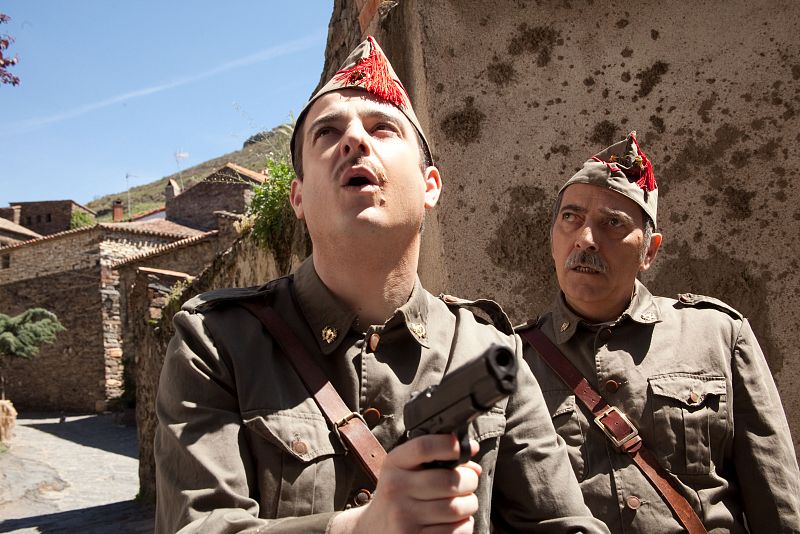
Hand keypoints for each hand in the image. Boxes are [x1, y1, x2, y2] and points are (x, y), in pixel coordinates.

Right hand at [330, 434, 480, 533]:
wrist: (373, 528)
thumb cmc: (398, 494)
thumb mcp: (404, 469)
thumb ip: (435, 458)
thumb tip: (473, 460)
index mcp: (394, 464)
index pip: (424, 448)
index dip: (450, 445)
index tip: (465, 448)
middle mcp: (396, 489)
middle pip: (449, 481)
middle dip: (470, 480)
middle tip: (469, 482)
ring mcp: (404, 517)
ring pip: (456, 508)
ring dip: (469, 504)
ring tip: (463, 502)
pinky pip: (455, 531)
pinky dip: (464, 524)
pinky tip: (455, 520)